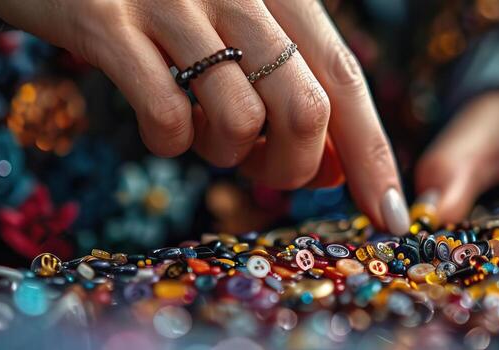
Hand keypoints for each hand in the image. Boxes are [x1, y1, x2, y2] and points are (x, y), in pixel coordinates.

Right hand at [0, 0, 409, 232]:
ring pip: (239, 120)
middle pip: (304, 108)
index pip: (345, 76)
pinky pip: (165, 116)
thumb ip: (290, 87)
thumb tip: (335, 170)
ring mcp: (170, 2)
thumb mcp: (236, 27)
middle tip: (265, 172)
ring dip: (225, 154)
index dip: (373, 152)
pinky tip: (158, 125)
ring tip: (200, 131)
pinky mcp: (107, 22)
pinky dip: (168, 142)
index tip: (390, 215)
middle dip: (295, 167)